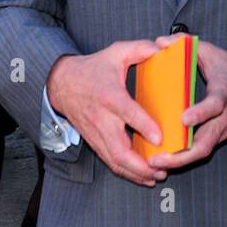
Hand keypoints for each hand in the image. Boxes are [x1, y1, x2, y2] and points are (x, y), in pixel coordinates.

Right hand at [47, 40, 164, 186]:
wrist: (62, 83)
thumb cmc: (94, 68)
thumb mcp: (116, 52)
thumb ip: (141, 49)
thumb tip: (164, 50)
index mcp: (110, 96)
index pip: (127, 114)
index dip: (144, 126)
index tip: (160, 138)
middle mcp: (103, 119)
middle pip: (119, 150)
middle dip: (141, 164)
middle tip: (162, 168)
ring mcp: (98, 133)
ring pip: (115, 161)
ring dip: (136, 173)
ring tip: (156, 177)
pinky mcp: (95, 141)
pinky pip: (111, 162)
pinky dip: (127, 173)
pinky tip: (143, 177)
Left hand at [147, 37, 226, 171]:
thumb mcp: (211, 51)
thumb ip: (185, 43)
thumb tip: (160, 42)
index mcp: (224, 94)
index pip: (214, 106)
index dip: (200, 114)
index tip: (183, 119)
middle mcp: (224, 117)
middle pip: (206, 143)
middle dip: (180, 155)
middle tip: (157, 159)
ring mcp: (222, 130)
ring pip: (202, 152)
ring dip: (179, 161)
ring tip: (155, 164)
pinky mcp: (219, 136)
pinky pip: (201, 150)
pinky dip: (183, 157)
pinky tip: (163, 160)